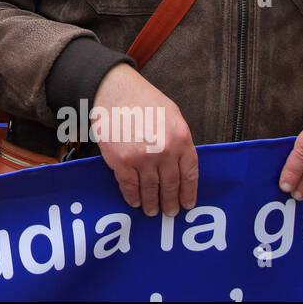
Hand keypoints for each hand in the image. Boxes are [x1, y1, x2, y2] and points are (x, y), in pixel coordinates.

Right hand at [92, 64, 198, 216]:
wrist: (113, 90)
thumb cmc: (143, 99)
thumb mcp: (172, 115)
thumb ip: (179, 140)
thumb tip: (180, 164)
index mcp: (181, 138)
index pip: (189, 174)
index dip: (188, 192)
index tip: (187, 203)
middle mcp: (164, 151)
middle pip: (170, 185)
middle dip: (170, 202)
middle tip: (170, 212)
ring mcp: (142, 158)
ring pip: (150, 189)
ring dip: (152, 203)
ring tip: (152, 211)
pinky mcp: (121, 162)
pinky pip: (129, 186)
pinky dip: (132, 197)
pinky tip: (135, 202)